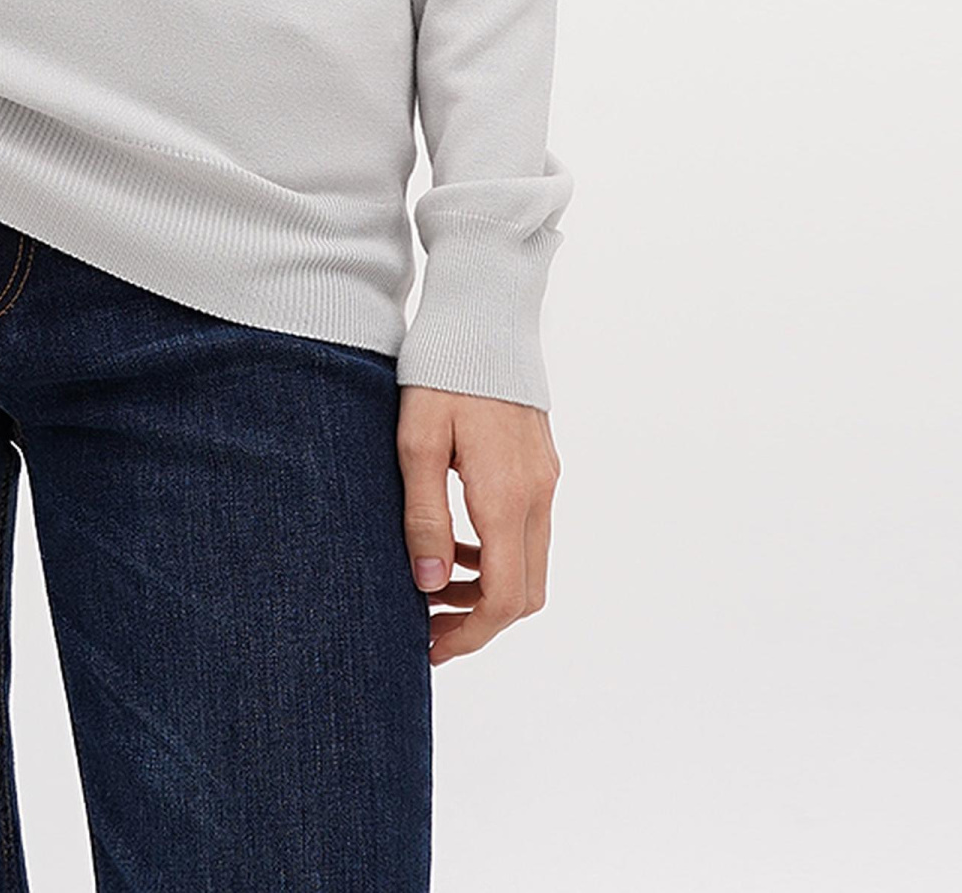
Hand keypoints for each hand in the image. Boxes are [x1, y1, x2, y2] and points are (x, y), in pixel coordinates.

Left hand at [397, 384, 558, 664]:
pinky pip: (529, 530)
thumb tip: (430, 585)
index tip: (431, 648)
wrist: (483, 312)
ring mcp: (544, 479)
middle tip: (429, 627)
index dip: (470, 636)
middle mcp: (536, 494)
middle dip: (480, 621)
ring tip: (434, 588)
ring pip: (530, 563)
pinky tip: (457, 545)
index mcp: (506, 496)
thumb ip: (425, 517)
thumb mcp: (417, 442)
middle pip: (525, 592)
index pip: (503, 599)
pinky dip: (498, 554)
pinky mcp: (541, 464)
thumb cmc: (441, 371)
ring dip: (488, 589)